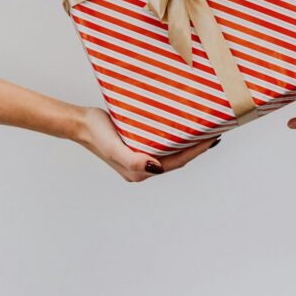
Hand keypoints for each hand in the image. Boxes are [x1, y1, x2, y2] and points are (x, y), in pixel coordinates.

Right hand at [76, 107, 220, 181]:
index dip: (197, 151)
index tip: (212, 138)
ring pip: (171, 150)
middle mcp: (143, 167)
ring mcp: (140, 156)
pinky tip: (181, 124)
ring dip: (187, 141)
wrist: (80, 123)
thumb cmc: (97, 133)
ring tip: (203, 128)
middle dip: (197, 147)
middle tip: (214, 130)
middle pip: (178, 158)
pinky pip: (162, 142)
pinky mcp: (137, 145)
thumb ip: (132, 160)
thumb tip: (156, 167)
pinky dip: (175, 135)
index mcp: (140, 172)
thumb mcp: (113, 147)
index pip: (177, 162)